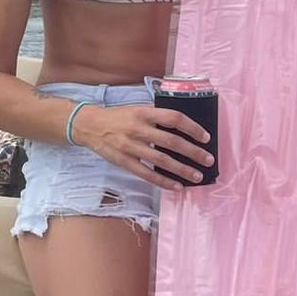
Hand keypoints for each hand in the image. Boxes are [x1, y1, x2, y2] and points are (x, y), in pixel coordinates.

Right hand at [72, 103, 212, 190]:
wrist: (89, 126)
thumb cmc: (118, 117)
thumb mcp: (137, 108)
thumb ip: (156, 116)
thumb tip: (182, 127)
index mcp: (144, 113)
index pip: (173, 118)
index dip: (192, 128)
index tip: (205, 137)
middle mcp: (138, 129)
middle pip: (171, 141)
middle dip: (193, 152)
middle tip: (208, 159)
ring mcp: (130, 147)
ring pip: (161, 160)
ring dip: (182, 169)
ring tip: (197, 176)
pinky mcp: (124, 162)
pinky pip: (147, 174)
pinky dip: (163, 181)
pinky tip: (176, 186)